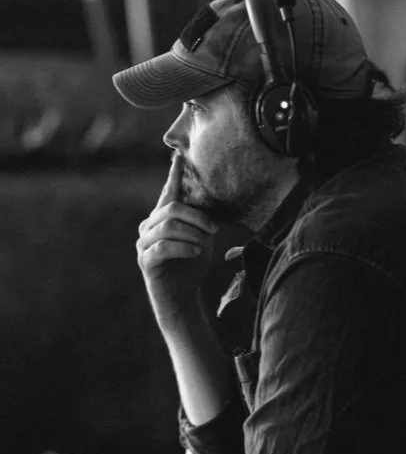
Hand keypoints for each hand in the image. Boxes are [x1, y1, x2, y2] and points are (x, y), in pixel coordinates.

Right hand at [137, 155, 217, 327]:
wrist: (182, 297)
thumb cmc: (192, 265)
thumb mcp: (201, 237)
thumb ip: (200, 220)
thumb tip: (211, 202)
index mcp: (162, 217)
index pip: (167, 192)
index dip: (173, 174)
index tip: (180, 156)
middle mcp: (149, 227)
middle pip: (171, 208)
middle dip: (196, 216)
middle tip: (213, 229)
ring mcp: (143, 244)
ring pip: (168, 226)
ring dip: (192, 232)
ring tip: (204, 243)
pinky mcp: (145, 261)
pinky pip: (163, 247)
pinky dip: (183, 246)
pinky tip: (196, 251)